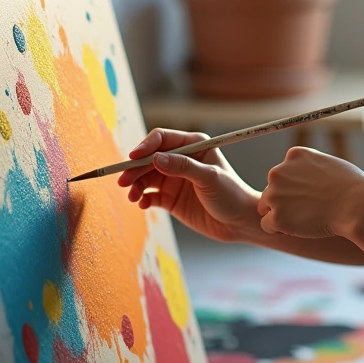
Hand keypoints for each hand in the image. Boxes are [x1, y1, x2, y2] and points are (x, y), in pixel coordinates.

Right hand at [118, 128, 260, 241]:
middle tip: (123, 181)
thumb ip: (183, 167)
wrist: (240, 223)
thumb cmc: (232, 195)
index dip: (146, 147)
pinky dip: (142, 198)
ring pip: (146, 177)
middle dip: (135, 169)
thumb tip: (156, 158)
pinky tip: (142, 204)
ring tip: (132, 197)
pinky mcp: (170, 198)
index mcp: (194, 146)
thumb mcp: (209, 178)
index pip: (162, 139)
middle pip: (149, 159)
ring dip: (136, 185)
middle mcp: (181, 160)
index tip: (134, 158)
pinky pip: (149, 195)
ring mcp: (175, 179)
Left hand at [257, 146, 363, 238]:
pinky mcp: (277, 217)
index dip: (294, 186)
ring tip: (303, 221)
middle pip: (271, 189)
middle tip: (306, 211)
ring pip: (266, 207)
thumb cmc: (352, 187)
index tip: (310, 195)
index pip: (283, 172)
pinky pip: (267, 225)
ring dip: (280, 214)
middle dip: (285, 201)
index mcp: (294, 155)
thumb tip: (305, 177)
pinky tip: (297, 229)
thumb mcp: (330, 164)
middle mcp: (279, 171)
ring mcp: (275, 194)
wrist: (357, 206)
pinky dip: (279, 230)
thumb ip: (311, 168)